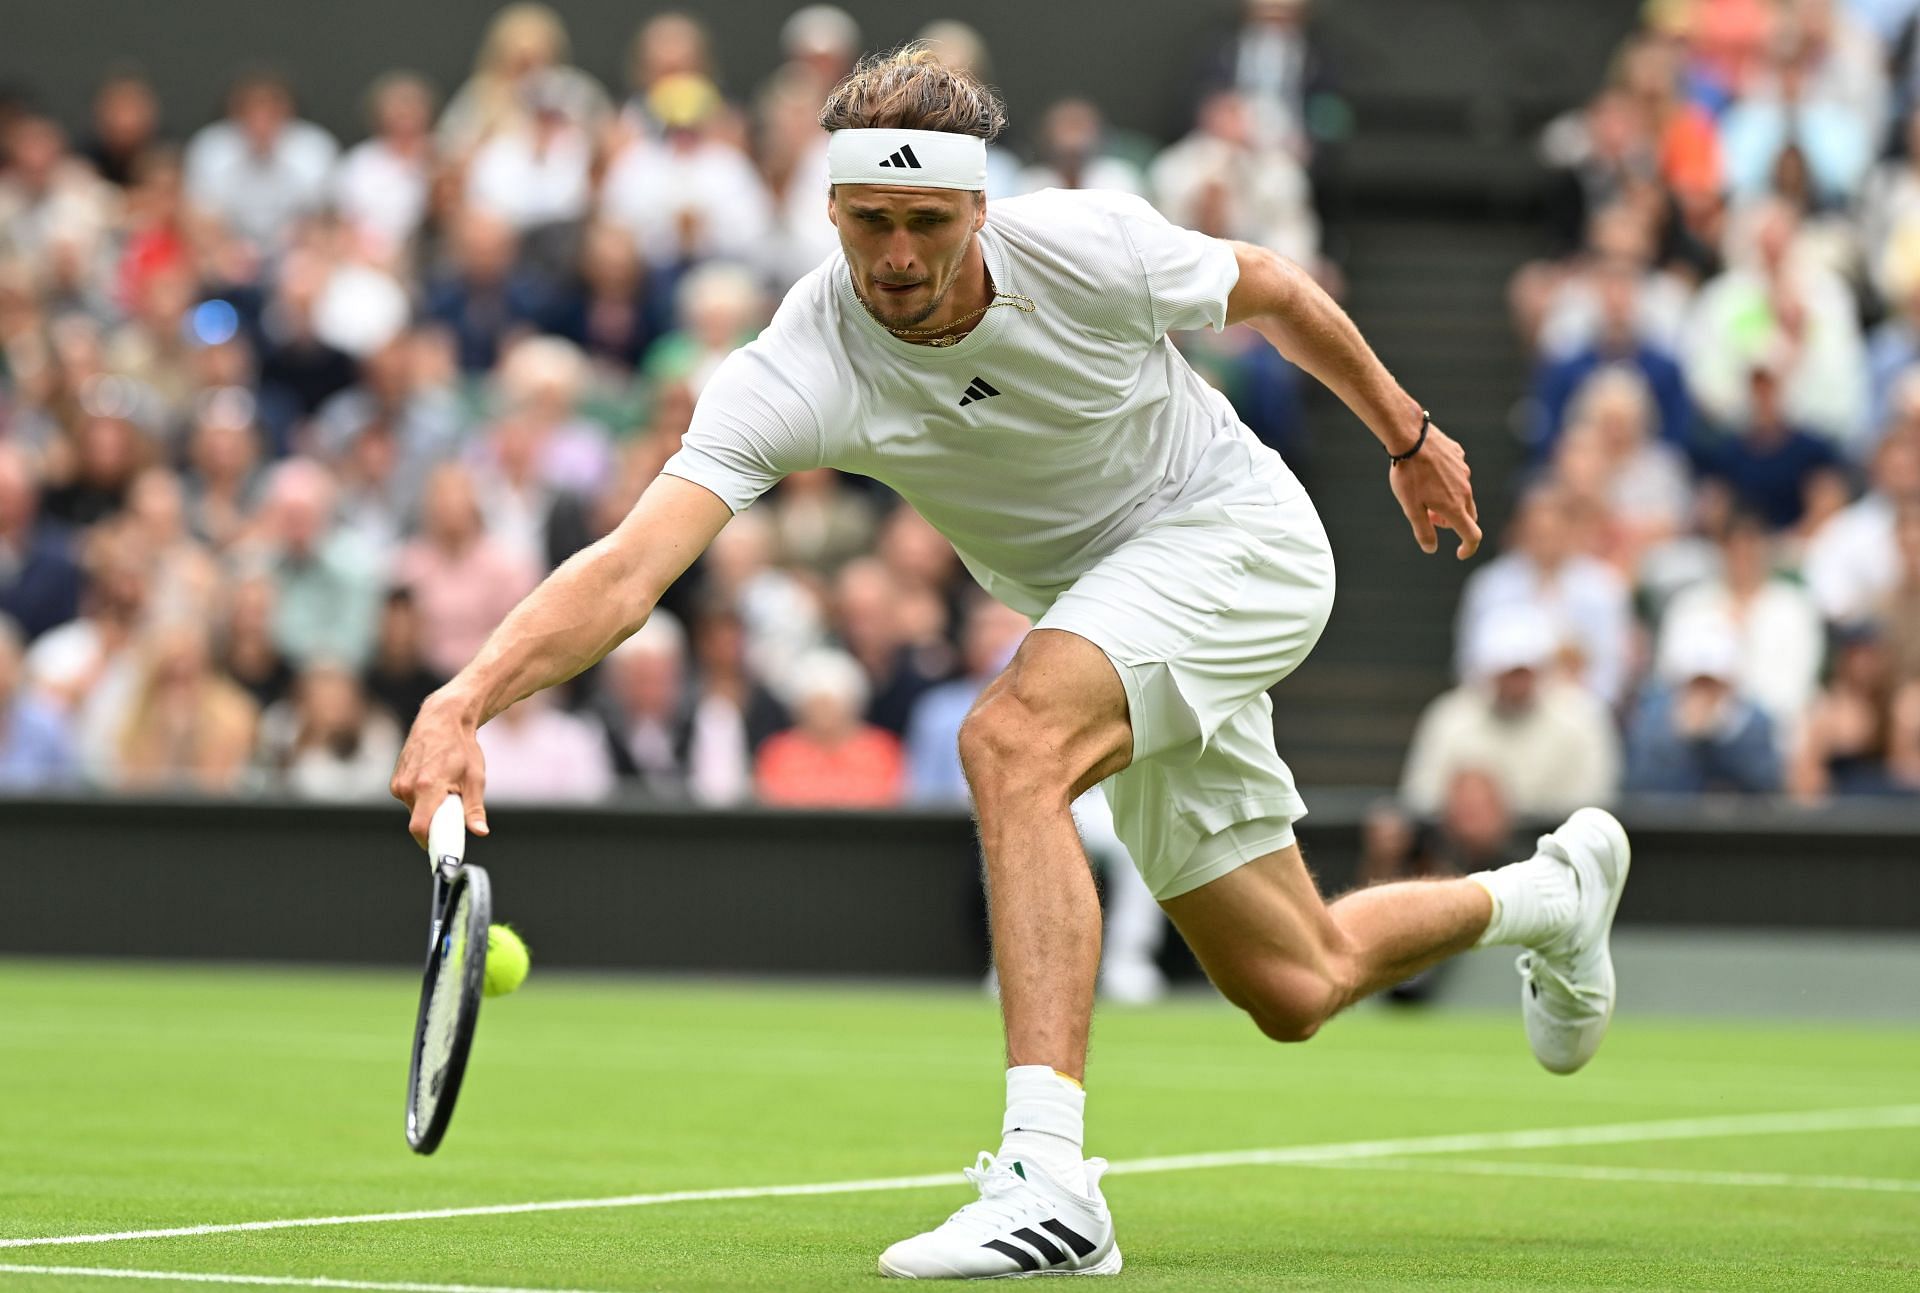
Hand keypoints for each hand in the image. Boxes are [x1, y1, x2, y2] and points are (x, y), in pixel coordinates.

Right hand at [390, 692, 490, 848]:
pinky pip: (409, 801)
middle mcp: (408, 786)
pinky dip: (422, 799)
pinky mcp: (395, 781)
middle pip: (420, 822)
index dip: (432, 844)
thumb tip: (479, 831)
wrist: (442, 719)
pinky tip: (434, 780)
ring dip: (430, 808)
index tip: (445, 850)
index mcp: (428, 787)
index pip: (421, 829)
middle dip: (438, 823)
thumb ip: (474, 809)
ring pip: (414, 811)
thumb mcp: (475, 778)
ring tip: (445, 786)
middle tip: (455, 807)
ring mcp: (398, 783)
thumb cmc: (461, 747)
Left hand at [1387, 422, 1480, 559]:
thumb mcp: (1411, 508)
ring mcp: (1464, 472)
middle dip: (1453, 523)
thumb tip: (1431, 548)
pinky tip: (1429, 473)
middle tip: (1431, 517)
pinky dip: (1448, 481)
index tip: (1459, 553)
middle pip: (1468, 516)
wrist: (1411, 437)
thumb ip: (1423, 530)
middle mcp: (1465, 490)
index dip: (1468, 548)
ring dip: (1450, 502)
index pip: (1472, 535)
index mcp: (1455, 506)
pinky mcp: (1459, 457)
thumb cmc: (1409, 475)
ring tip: (1426, 494)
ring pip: (1464, 494)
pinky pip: (1458, 474)